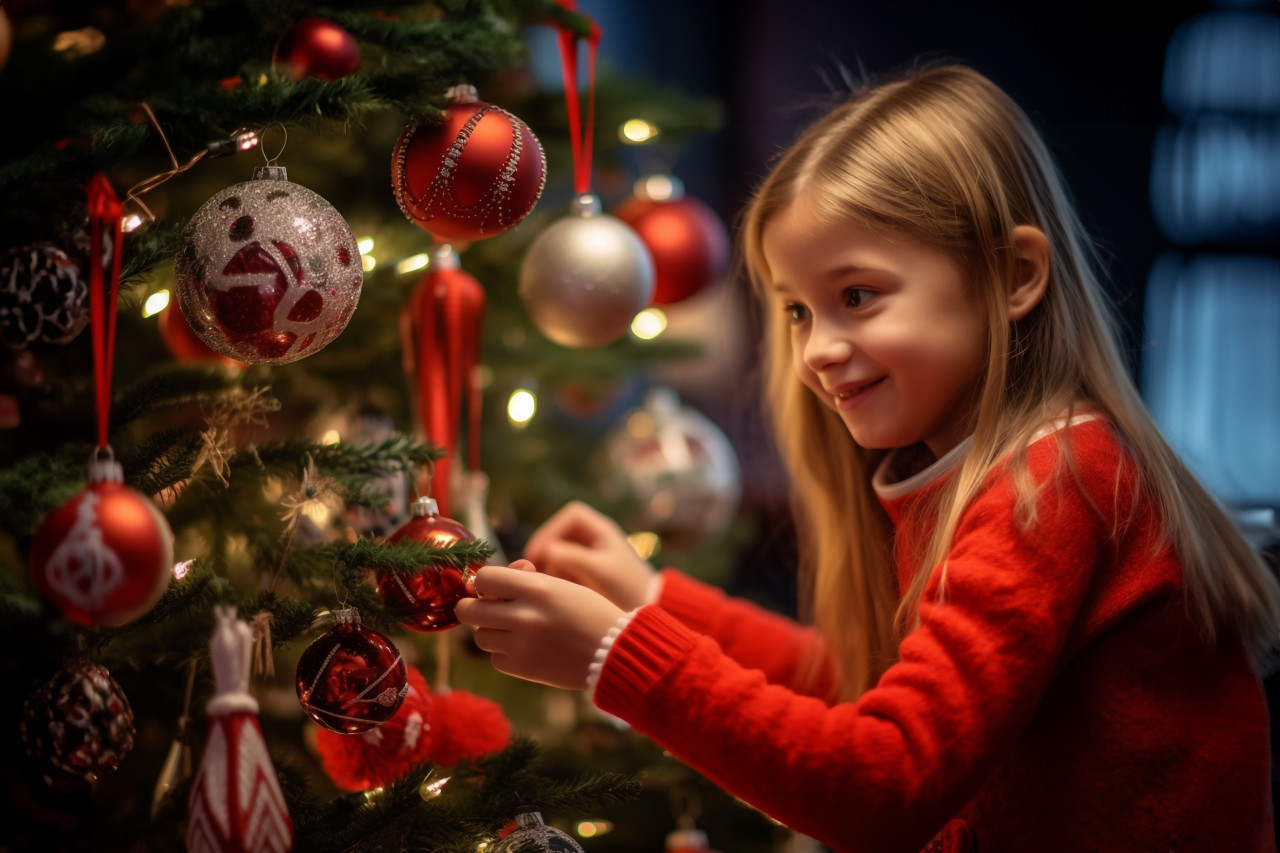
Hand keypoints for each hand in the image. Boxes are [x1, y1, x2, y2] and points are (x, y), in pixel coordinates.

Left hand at [454, 564, 625, 689]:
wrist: (614, 653)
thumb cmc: (589, 613)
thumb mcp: (562, 586)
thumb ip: (526, 579)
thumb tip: (490, 582)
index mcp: (536, 589)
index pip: (484, 579)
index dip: (484, 583)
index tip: (491, 589)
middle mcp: (524, 616)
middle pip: (468, 611)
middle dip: (472, 608)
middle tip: (485, 609)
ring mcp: (521, 645)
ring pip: (480, 636)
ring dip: (491, 632)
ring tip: (514, 630)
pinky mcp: (522, 669)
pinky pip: (495, 659)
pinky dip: (504, 654)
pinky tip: (526, 649)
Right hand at [521, 501, 655, 610]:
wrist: (643, 618)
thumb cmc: (627, 590)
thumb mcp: (599, 572)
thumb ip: (572, 557)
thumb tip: (546, 551)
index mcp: (603, 530)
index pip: (571, 517)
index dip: (551, 530)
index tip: (539, 553)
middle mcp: (597, 538)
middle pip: (562, 533)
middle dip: (546, 550)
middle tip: (534, 570)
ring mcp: (591, 555)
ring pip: (560, 552)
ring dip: (549, 565)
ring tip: (545, 584)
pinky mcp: (587, 573)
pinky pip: (564, 569)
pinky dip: (556, 577)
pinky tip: (554, 592)